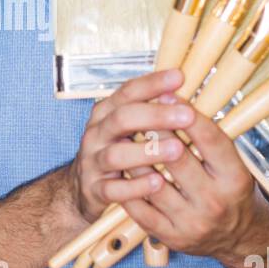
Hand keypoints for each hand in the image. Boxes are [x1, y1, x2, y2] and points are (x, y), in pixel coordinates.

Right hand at [66, 69, 194, 223]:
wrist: (81, 189)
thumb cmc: (113, 151)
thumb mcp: (125, 127)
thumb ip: (148, 110)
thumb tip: (182, 94)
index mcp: (105, 114)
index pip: (127, 92)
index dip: (152, 83)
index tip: (179, 77)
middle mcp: (96, 134)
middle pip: (122, 118)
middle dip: (156, 115)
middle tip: (187, 115)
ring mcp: (92, 162)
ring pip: (116, 154)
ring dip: (148, 151)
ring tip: (177, 149)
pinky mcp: (94, 190)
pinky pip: (113, 189)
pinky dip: (135, 187)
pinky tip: (158, 183)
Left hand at [118, 101, 263, 262]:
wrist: (235, 238)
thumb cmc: (229, 192)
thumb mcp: (232, 164)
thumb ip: (209, 139)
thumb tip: (177, 101)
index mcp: (234, 178)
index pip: (210, 139)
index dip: (186, 114)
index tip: (167, 95)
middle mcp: (214, 201)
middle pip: (176, 157)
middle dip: (154, 129)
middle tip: (137, 111)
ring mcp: (190, 221)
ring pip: (151, 182)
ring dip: (134, 156)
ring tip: (123, 136)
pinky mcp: (170, 236)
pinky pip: (140, 208)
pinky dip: (128, 185)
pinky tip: (122, 168)